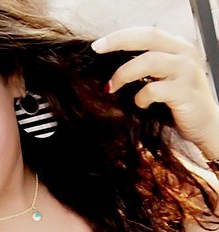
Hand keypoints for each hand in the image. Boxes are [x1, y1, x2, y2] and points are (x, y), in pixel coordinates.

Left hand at [91, 26, 218, 155]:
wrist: (207, 125)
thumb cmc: (181, 103)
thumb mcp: (164, 79)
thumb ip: (148, 68)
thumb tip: (114, 68)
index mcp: (177, 47)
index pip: (147, 33)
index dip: (121, 36)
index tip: (99, 44)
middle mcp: (184, 53)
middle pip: (148, 37)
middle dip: (118, 42)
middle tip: (98, 50)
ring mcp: (186, 71)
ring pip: (148, 61)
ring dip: (124, 74)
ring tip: (112, 87)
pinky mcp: (184, 91)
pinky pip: (154, 89)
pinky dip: (141, 98)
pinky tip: (142, 104)